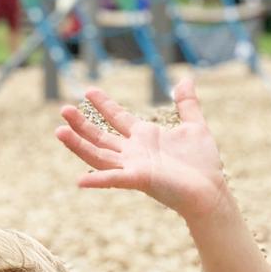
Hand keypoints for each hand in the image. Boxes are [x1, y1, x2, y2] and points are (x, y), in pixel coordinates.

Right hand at [55, 79, 229, 221]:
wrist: (211, 191)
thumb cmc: (202, 164)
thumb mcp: (195, 126)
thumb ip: (187, 104)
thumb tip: (185, 80)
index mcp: (144, 137)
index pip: (117, 118)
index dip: (103, 104)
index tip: (88, 90)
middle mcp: (133, 152)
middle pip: (100, 136)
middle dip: (81, 123)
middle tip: (63, 109)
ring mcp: (133, 166)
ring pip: (98, 155)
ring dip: (78, 144)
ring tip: (59, 131)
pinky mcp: (139, 180)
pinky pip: (114, 180)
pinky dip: (97, 180)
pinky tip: (80, 180)